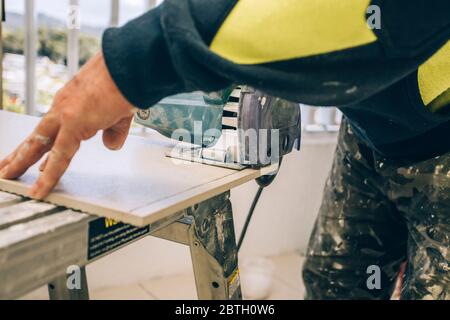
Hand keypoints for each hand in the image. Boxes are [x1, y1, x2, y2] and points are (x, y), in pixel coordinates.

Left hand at [0, 52, 137, 198]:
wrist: (128, 68)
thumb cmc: (125, 82)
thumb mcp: (119, 113)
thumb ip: (114, 131)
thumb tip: (110, 145)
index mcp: (72, 103)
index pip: (51, 130)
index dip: (43, 146)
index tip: (35, 159)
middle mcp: (62, 108)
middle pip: (36, 137)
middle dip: (19, 154)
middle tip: (5, 167)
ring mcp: (65, 115)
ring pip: (37, 145)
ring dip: (20, 163)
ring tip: (6, 177)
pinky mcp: (73, 124)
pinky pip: (58, 157)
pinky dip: (47, 176)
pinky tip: (39, 189)